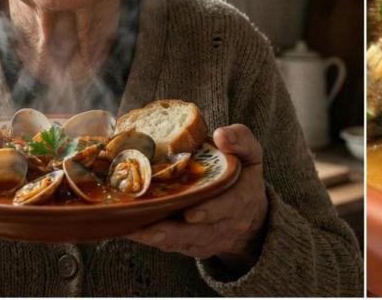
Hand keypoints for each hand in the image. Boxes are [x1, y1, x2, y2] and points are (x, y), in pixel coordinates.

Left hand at [128, 124, 268, 268]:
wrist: (250, 216)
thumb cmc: (243, 178)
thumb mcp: (250, 155)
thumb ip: (241, 141)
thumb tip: (220, 134)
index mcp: (240, 198)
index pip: (228, 206)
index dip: (210, 210)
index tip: (191, 213)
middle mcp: (224, 224)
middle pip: (200, 232)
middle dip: (174, 231)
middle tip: (150, 228)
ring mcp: (207, 238)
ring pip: (181, 242)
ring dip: (157, 238)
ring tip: (133, 230)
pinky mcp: (192, 246)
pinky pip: (172, 246)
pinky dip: (152, 240)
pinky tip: (131, 230)